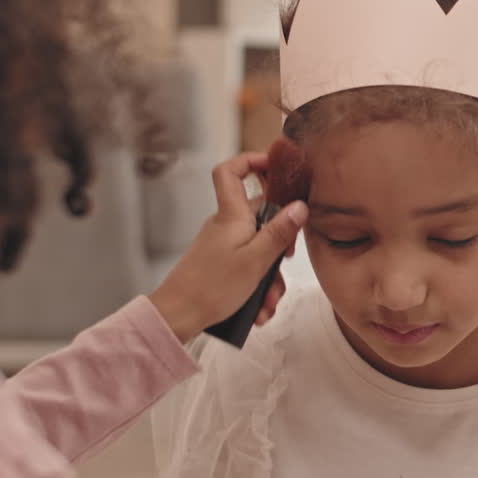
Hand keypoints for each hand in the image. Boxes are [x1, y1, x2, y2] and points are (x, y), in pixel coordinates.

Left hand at [149, 152, 307, 343]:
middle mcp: (227, 225)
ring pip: (260, 248)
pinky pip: (250, 267)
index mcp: (232, 215)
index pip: (231, 171)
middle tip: (286, 259)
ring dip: (271, 276)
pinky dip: (259, 286)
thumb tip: (300, 206)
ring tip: (269, 302)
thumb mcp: (256, 260)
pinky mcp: (223, 263)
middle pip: (262, 217)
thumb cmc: (211, 287)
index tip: (278, 168)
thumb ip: (279, 232)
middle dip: (280, 242)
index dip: (253, 161)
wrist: (177, 316)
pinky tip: (260, 309)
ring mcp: (225, 244)